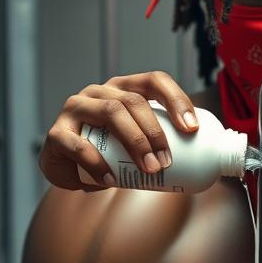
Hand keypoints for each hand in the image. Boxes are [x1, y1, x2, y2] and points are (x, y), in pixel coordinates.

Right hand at [39, 71, 199, 189]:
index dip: (176, 99)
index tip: (192, 128)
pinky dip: (97, 164)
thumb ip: (161, 144)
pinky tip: (111, 180)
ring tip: (149, 169)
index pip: (154, 81)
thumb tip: (204, 159)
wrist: (67, 168)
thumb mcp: (137, 144)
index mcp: (122, 90)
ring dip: (134, 142)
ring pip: (110, 114)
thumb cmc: (108, 153)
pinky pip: (78, 145)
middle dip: (155, 132)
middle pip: (133, 101)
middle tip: (167, 161)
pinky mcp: (57, 133)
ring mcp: (75, 108)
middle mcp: (99, 93)